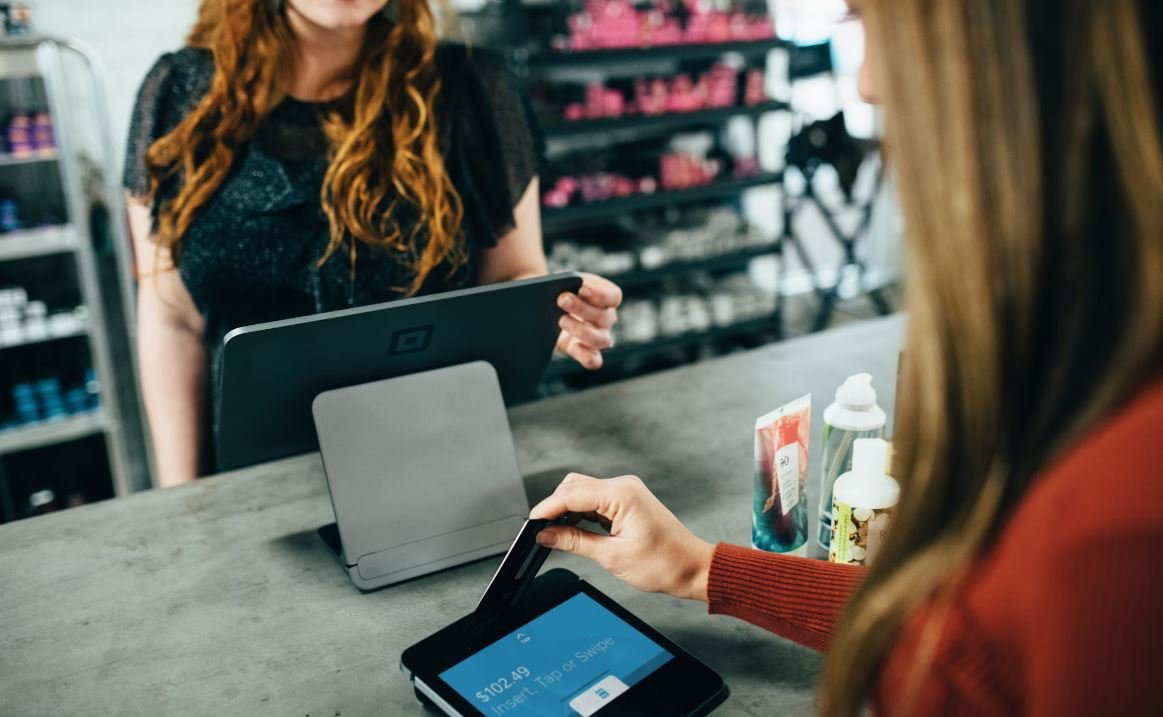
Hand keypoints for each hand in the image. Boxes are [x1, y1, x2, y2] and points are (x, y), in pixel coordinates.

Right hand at [530, 473, 714, 602]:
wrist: (692, 568)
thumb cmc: (663, 564)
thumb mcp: (611, 557)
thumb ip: (574, 542)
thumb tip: (546, 535)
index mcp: (622, 495)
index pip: (571, 494)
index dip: (547, 509)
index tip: (531, 524)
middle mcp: (623, 486)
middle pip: (574, 486)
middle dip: (554, 507)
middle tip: (540, 532)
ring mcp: (625, 492)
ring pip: (582, 491)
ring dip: (567, 510)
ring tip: (555, 534)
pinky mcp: (626, 501)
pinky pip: (594, 500)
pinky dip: (580, 513)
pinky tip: (573, 530)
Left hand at [556, 273, 621, 369]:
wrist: (543, 307)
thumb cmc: (557, 290)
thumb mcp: (563, 281)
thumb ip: (567, 282)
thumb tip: (563, 291)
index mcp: (606, 298)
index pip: (613, 296)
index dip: (601, 294)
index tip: (582, 288)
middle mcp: (606, 318)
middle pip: (605, 317)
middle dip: (582, 308)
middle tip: (562, 300)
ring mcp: (597, 337)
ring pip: (601, 340)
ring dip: (581, 330)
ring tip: (561, 320)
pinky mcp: (584, 352)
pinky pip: (594, 360)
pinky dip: (587, 356)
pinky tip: (574, 346)